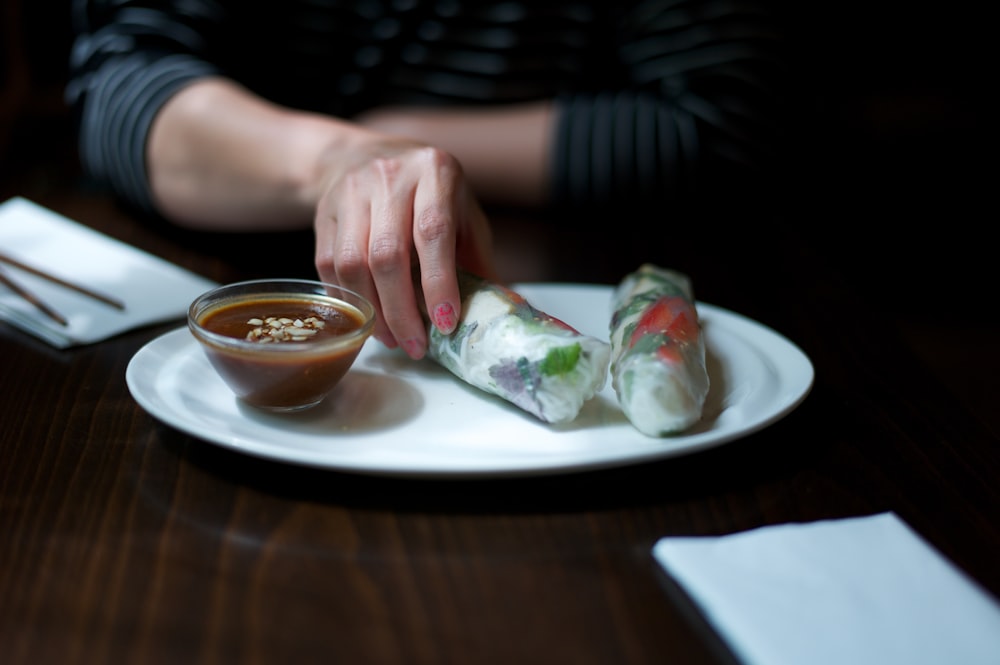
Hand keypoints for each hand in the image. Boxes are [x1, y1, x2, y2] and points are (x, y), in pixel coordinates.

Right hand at [313, 135, 495, 359]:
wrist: (365, 156)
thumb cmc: (428, 194)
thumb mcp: (462, 215)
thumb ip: (477, 260)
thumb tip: (503, 311)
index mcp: (434, 172)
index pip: (433, 231)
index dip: (438, 282)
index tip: (446, 323)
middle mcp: (389, 176)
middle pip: (387, 255)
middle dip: (402, 311)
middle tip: (416, 346)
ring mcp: (350, 192)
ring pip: (352, 264)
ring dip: (374, 311)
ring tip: (394, 338)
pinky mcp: (324, 211)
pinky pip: (328, 265)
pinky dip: (350, 299)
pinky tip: (370, 317)